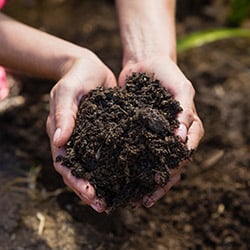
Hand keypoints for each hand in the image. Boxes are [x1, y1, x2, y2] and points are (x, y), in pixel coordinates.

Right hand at [46, 50, 116, 211]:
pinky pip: (110, 153)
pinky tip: (129, 175)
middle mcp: (76, 141)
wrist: (91, 68)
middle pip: (80, 171)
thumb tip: (59, 141)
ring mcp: (91, 138)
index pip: (65, 164)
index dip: (76, 181)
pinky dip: (116, 166)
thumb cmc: (76, 77)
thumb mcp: (67, 92)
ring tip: (118, 198)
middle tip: (105, 206)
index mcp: (62, 134)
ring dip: (104, 183)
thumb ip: (63, 114)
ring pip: (95, 166)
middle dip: (90, 190)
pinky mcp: (106, 133)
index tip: (90, 194)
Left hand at [119, 56, 203, 206]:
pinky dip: (130, 165)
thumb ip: (185, 110)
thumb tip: (183, 138)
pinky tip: (120, 178)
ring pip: (152, 163)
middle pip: (168, 165)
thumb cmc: (167, 73)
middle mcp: (171, 135)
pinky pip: (135, 150)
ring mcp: (154, 134)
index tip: (161, 184)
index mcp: (187, 128)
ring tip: (132, 198)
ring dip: (143, 181)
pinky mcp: (137, 131)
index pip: (183, 155)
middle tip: (143, 200)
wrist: (145, 63)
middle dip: (157, 184)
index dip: (173, 171)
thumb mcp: (182, 88)